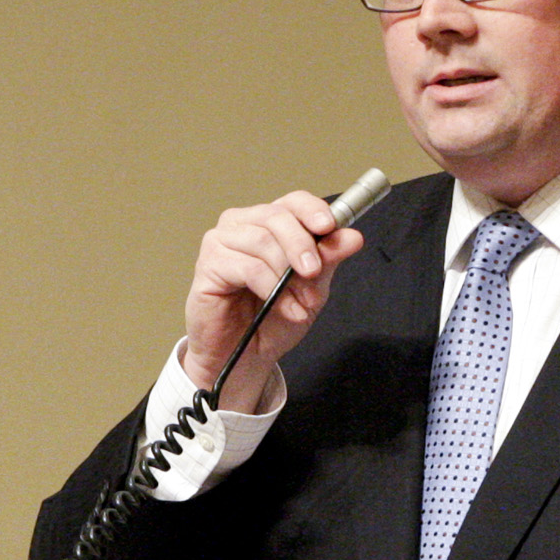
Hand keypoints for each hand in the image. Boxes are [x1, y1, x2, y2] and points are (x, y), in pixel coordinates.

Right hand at [184, 192, 364, 411]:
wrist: (246, 357)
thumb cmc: (271, 319)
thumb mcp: (311, 288)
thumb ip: (328, 260)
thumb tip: (352, 237)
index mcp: (269, 223)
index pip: (292, 201)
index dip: (312, 210)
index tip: (329, 227)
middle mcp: (243, 225)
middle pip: (277, 217)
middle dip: (302, 245)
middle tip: (314, 273)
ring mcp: (221, 242)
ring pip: (262, 242)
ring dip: (287, 276)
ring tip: (300, 303)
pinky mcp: (208, 265)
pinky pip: (247, 267)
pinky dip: (271, 289)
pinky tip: (284, 308)